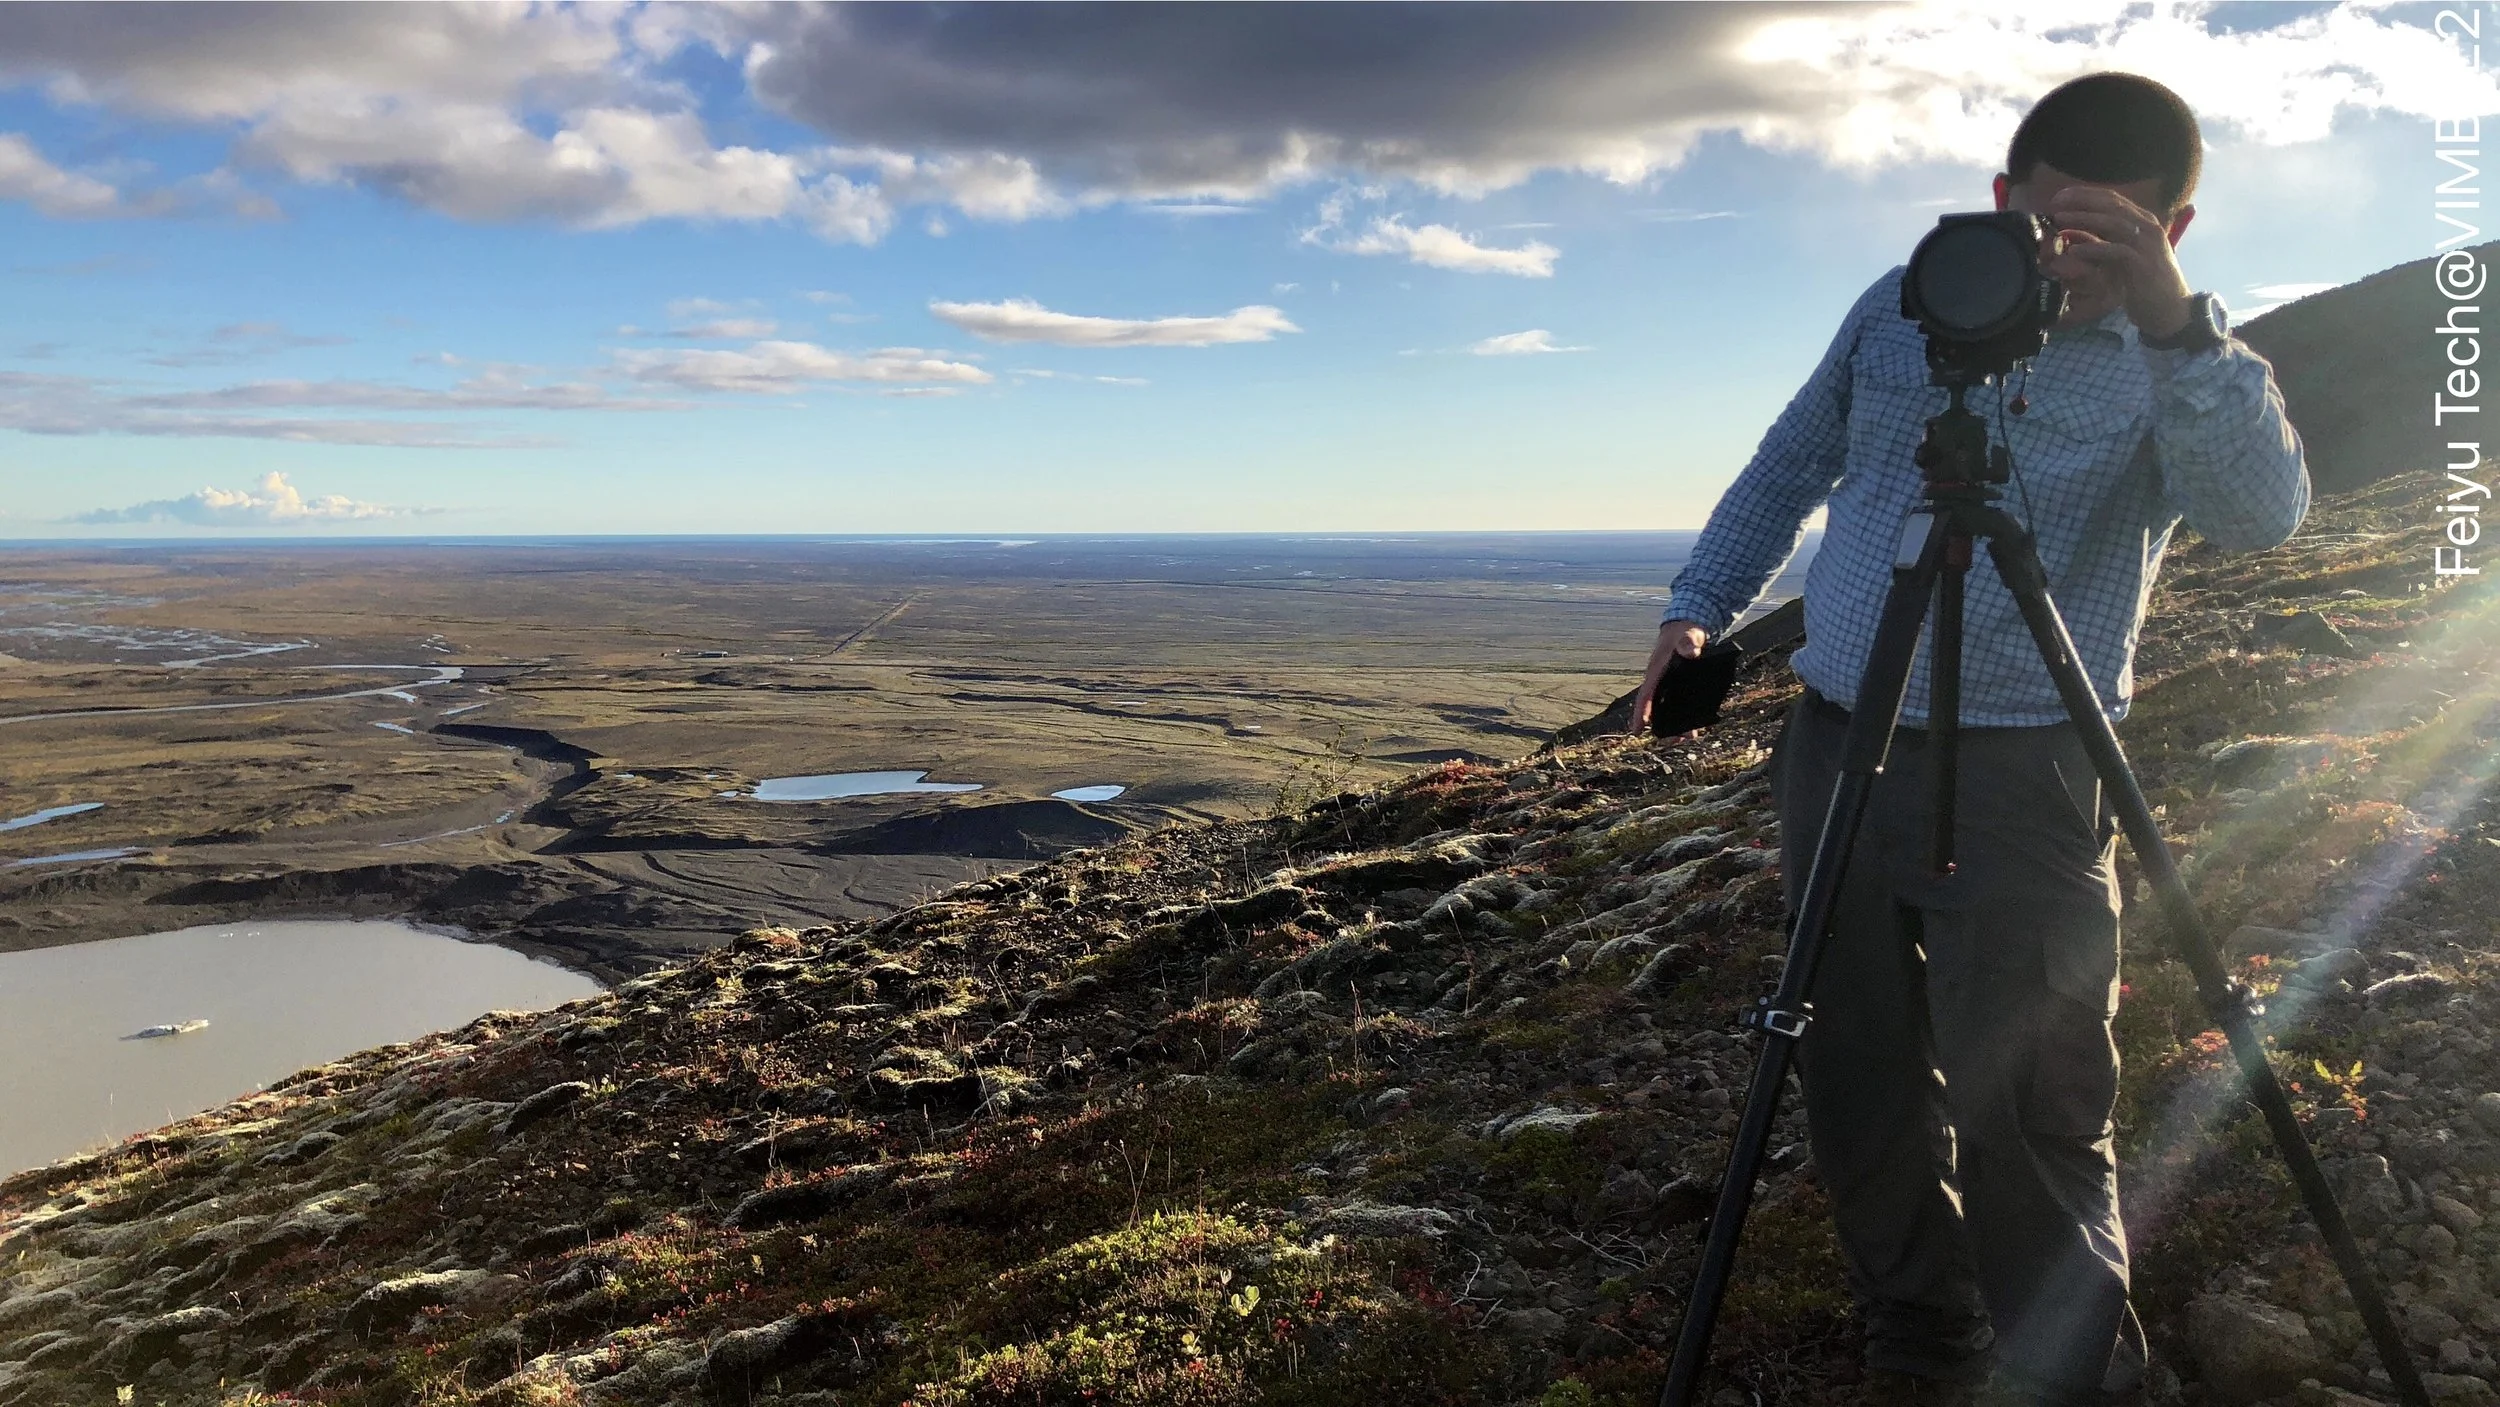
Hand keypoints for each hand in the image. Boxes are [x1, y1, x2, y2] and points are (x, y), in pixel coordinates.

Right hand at [1630, 620, 1706, 736]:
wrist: (1687, 629)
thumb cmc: (1685, 632)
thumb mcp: (1689, 634)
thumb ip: (1689, 641)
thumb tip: (1691, 652)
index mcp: (1656, 670)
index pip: (1646, 693)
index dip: (1641, 711)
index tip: (1637, 729)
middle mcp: (1659, 681)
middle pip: (1655, 707)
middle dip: (1662, 726)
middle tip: (1673, 740)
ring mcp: (1667, 685)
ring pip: (1666, 709)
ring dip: (1675, 724)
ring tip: (1686, 737)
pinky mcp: (1677, 686)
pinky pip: (1677, 705)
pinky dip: (1684, 717)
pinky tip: (1694, 728)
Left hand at [2040, 185, 2192, 338]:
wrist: (2170, 309)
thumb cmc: (2143, 283)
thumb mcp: (2123, 256)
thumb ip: (2106, 240)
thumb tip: (2075, 231)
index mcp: (2144, 222)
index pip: (2113, 199)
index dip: (2085, 194)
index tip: (2060, 196)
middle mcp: (2148, 227)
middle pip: (2111, 205)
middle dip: (2081, 200)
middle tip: (2055, 202)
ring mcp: (2147, 245)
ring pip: (2113, 223)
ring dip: (2084, 219)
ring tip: (2059, 220)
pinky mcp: (2142, 264)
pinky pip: (2115, 250)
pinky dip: (2093, 248)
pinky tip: (2074, 250)